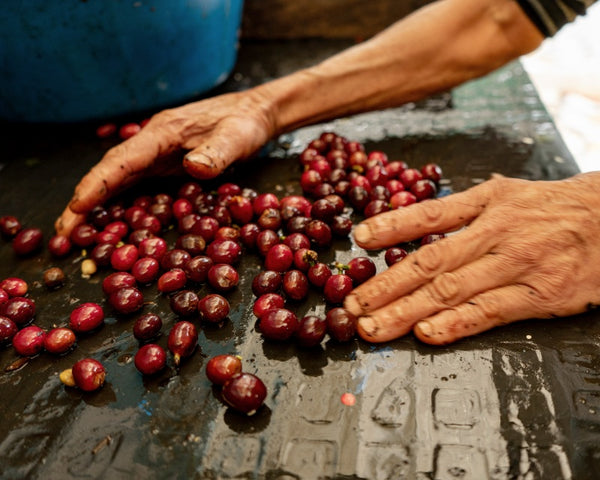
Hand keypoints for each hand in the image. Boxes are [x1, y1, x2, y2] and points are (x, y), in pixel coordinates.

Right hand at [55, 89, 275, 235]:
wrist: (253, 114)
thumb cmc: (244, 123)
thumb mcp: (236, 137)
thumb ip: (216, 153)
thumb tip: (193, 167)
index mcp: (163, 132)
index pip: (124, 159)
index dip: (99, 183)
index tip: (78, 206)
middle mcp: (153, 144)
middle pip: (112, 172)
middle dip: (86, 200)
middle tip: (64, 233)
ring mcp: (158, 155)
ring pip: (120, 181)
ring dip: (97, 206)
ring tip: (75, 234)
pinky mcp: (166, 166)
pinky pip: (137, 186)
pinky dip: (120, 203)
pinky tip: (110, 224)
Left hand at [344, 172, 599, 344]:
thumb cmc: (552, 209)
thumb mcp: (506, 194)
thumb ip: (463, 209)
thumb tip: (412, 219)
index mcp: (486, 202)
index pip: (429, 214)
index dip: (391, 228)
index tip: (359, 241)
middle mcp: (496, 231)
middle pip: (430, 260)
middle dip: (386, 286)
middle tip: (352, 304)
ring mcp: (517, 263)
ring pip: (451, 289)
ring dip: (406, 311)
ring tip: (373, 327)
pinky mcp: (539, 293)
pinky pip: (489, 311)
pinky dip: (455, 324)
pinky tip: (426, 333)